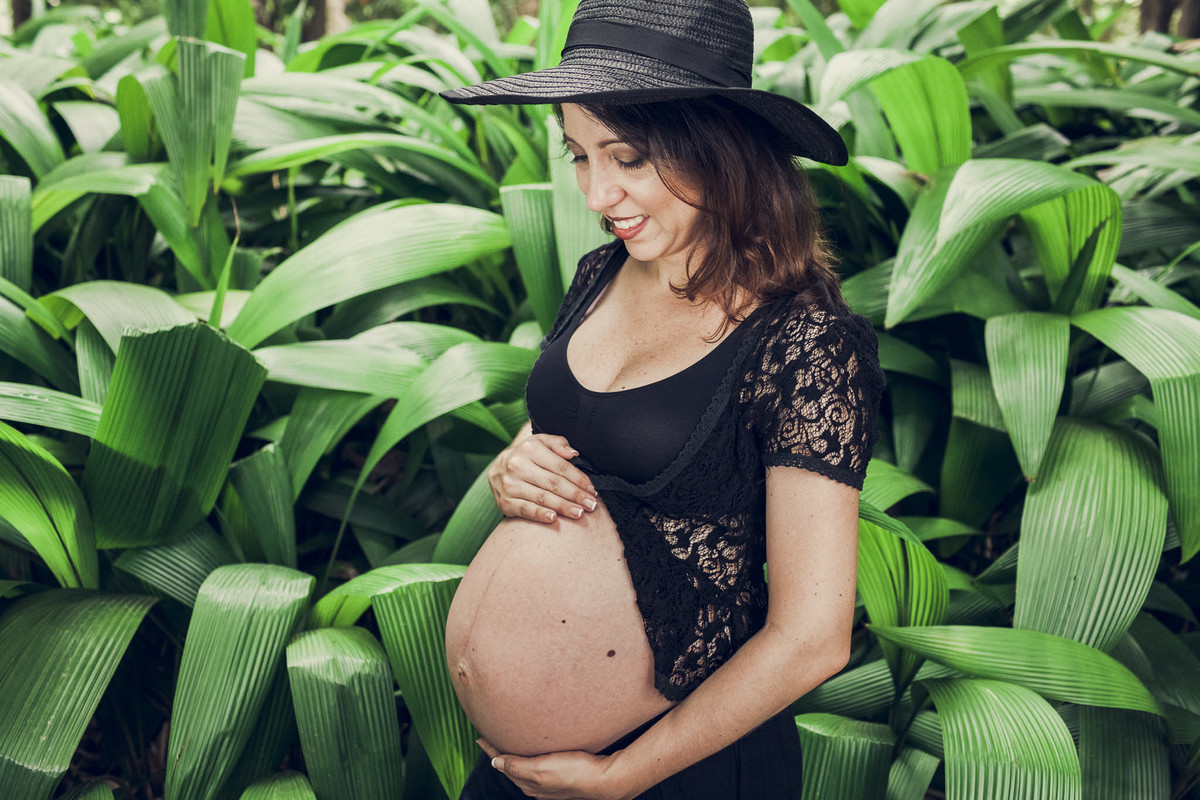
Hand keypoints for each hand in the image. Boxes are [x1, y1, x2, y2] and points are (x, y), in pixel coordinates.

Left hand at [478, 739, 633, 799]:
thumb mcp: (542, 769)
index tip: (480, 737)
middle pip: (512, 768)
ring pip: (524, 769)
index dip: (491, 750)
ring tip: (508, 744)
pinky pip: (538, 768)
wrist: (605, 780)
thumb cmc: (575, 773)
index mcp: (528, 783)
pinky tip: (534, 752)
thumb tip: (495, 763)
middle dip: (500, 754)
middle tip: (490, 738)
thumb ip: (517, 767)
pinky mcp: (561, 778)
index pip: (503, 764)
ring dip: (514, 757)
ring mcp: (549, 783)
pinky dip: (529, 759)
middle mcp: (536, 786)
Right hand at [488, 429, 597, 522]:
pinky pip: (525, 509)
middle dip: (575, 495)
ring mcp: (510, 485)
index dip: (579, 479)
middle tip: (591, 505)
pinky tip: (553, 518)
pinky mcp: (505, 501)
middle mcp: (518, 466)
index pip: (560, 467)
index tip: (592, 490)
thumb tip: (573, 454)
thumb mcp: (540, 442)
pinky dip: (539, 514)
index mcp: (530, 449)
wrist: (497, 468)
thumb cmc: (527, 456)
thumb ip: (558, 444)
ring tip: (579, 513)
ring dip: (563, 507)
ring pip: (542, 498)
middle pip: (553, 483)